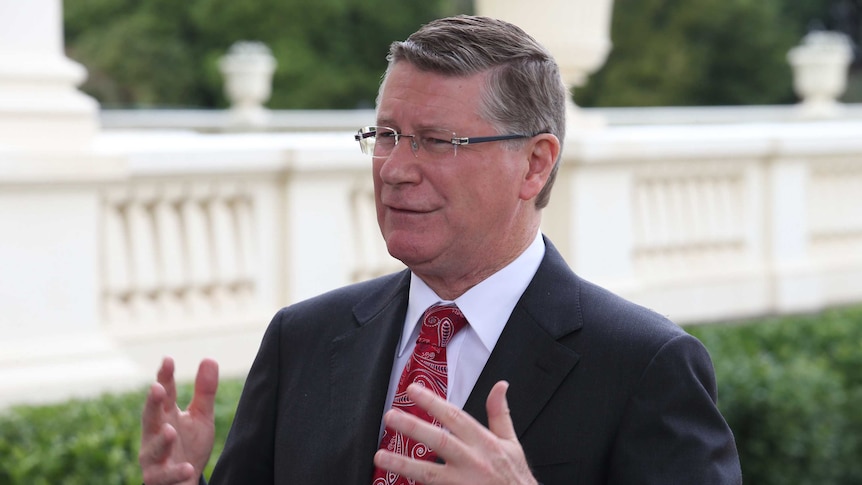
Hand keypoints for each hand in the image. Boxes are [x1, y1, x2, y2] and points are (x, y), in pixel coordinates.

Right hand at [139, 357, 218, 484]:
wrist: (184, 481)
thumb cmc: (189, 446)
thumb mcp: (201, 417)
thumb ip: (205, 392)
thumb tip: (209, 358)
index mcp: (165, 416)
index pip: (165, 394)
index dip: (165, 377)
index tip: (168, 360)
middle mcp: (154, 435)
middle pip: (150, 417)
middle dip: (152, 403)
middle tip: (157, 388)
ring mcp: (154, 458)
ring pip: (153, 449)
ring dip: (160, 440)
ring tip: (169, 430)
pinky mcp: (159, 479)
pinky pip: (165, 477)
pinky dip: (175, 472)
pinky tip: (187, 468)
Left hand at [373, 380, 537, 484]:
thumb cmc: (515, 477)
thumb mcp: (511, 443)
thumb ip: (499, 413)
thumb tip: (500, 386)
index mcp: (484, 443)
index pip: (455, 417)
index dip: (432, 402)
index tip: (413, 390)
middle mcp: (473, 461)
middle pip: (439, 441)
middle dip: (413, 427)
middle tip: (390, 417)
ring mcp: (463, 483)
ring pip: (429, 472)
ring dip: (403, 464)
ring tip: (380, 456)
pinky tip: (394, 483)